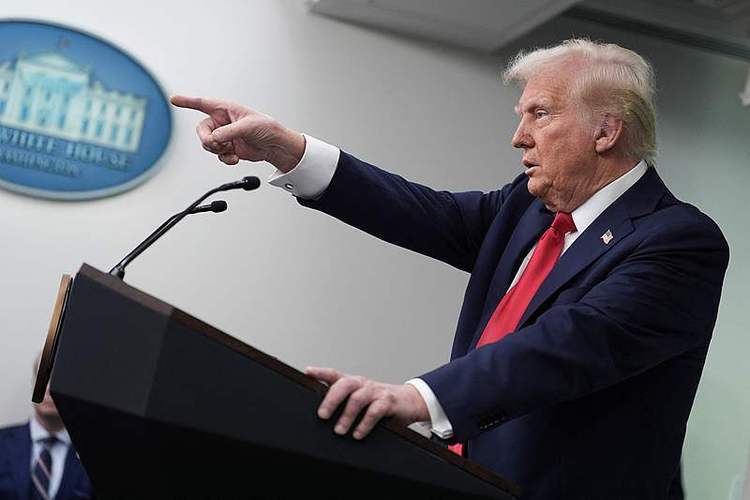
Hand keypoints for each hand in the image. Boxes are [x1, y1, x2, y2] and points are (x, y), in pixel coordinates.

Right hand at [170, 95, 305, 171]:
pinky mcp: (229, 148)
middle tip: (216, 144)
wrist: (276, 145)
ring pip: (208, 144)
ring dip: (216, 150)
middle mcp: (222, 121)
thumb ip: (228, 132)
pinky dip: (224, 158)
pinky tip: (234, 158)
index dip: (187, 101)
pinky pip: (217, 154)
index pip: (202, 103)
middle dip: (207, 139)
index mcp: (226, 109)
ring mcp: (225, 135)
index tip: (173, 99)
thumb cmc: (266, 128)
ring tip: (230, 149)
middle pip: (202, 130)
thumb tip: (214, 139)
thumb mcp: (247, 126)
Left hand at [305, 367, 429, 439]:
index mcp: (354, 383)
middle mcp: (363, 384)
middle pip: (344, 385)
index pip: (335, 374)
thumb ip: (345, 404)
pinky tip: (358, 433)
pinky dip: (364, 424)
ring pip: (357, 399)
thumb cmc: (380, 402)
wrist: (409, 402)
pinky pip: (374, 411)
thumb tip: (323, 418)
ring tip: (339, 430)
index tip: (308, 371)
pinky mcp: (388, 402)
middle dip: (331, 399)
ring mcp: (376, 392)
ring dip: (346, 416)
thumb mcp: (361, 400)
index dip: (321, 372)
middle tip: (322, 415)